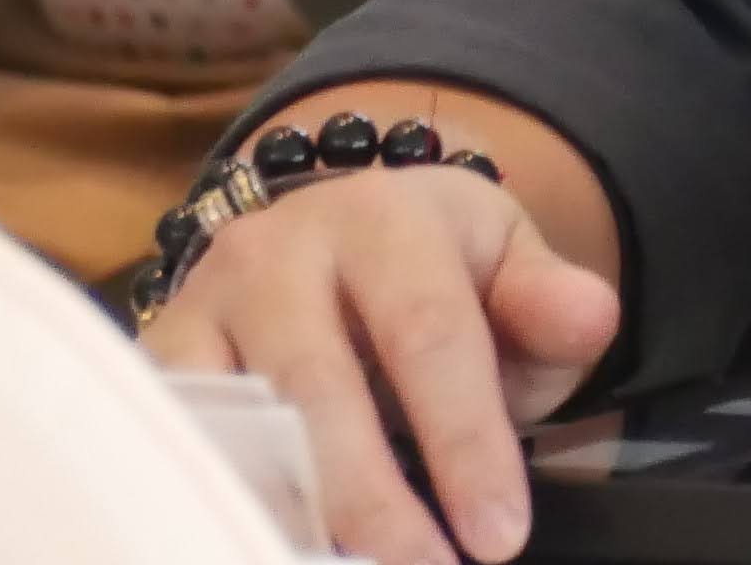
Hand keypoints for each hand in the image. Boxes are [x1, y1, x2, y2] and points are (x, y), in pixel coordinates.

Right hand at [142, 165, 622, 564]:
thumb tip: (590, 316)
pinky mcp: (160, 355)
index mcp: (384, 218)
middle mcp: (279, 251)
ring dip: (290, 513)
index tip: (499, 536)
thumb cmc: (437, 273)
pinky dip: (221, 499)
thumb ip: (547, 301)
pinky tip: (263, 540)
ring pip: (236, 424)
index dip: (465, 443)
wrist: (341, 236)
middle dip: (373, 500)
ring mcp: (206, 302)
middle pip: (318, 390)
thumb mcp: (507, 269)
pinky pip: (178, 441)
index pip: (429, 336)